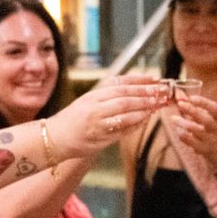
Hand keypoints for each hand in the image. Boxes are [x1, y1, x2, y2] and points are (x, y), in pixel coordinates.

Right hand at [47, 76, 168, 157]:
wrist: (54, 137)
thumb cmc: (74, 118)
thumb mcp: (89, 100)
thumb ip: (109, 95)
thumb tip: (136, 89)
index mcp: (93, 95)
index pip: (121, 84)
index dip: (139, 81)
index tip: (155, 79)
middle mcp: (95, 107)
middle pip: (125, 98)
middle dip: (146, 95)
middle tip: (162, 93)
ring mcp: (98, 123)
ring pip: (125, 114)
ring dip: (143, 110)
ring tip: (157, 106)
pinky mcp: (100, 139)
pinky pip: (122, 131)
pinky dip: (135, 124)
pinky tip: (145, 120)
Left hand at [168, 91, 216, 156]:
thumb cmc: (211, 127)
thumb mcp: (208, 116)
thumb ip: (194, 106)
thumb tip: (179, 95)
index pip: (215, 109)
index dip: (203, 103)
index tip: (191, 98)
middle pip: (207, 120)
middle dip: (192, 111)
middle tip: (180, 104)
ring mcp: (211, 140)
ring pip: (197, 131)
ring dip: (184, 123)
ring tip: (173, 118)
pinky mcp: (203, 149)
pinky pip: (191, 141)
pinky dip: (182, 134)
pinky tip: (178, 129)